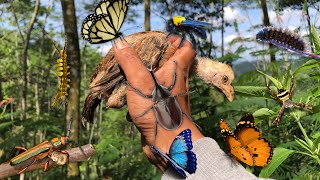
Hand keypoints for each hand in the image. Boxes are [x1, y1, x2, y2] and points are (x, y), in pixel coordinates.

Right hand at [113, 36, 203, 170]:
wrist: (168, 144)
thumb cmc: (159, 110)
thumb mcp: (141, 82)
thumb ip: (130, 62)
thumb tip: (120, 43)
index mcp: (177, 70)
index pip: (187, 48)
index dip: (176, 41)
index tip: (159, 40)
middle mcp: (176, 82)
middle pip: (169, 62)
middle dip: (151, 58)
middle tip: (134, 56)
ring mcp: (169, 96)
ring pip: (157, 80)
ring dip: (141, 77)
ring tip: (125, 75)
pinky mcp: (161, 108)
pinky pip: (150, 96)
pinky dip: (139, 95)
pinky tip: (125, 98)